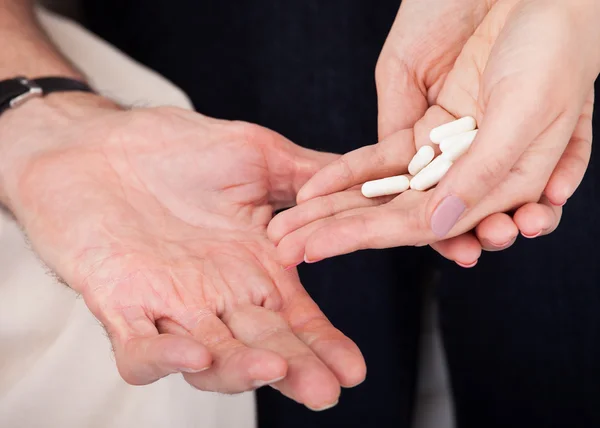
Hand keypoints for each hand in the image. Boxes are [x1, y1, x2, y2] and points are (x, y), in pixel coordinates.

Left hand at [0, 94, 364, 409]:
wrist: (95, 142)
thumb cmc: (174, 147)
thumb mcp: (256, 153)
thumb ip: (307, 174)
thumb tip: (365, 184)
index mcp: (256, 265)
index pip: (298, 318)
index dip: (325, 345)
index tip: (353, 370)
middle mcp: (219, 294)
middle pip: (264, 346)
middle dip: (296, 371)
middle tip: (324, 390)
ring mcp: (170, 303)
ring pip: (210, 358)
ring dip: (240, 370)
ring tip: (273, 368)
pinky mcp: (120, 302)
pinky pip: (140, 346)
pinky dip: (163, 357)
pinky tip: (196, 352)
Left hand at [268, 0, 596, 264]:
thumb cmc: (551, 49)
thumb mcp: (526, 111)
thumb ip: (485, 172)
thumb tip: (436, 226)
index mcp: (502, 188)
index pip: (427, 226)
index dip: (369, 238)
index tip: (316, 249)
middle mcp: (465, 182)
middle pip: (394, 218)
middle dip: (338, 235)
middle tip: (287, 249)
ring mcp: (439, 159)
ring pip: (379, 196)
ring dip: (331, 212)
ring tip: (286, 230)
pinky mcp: (419, 130)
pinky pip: (376, 159)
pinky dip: (342, 173)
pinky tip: (311, 192)